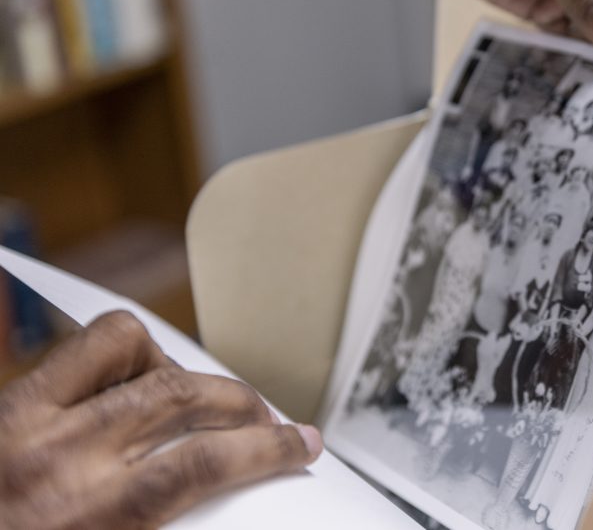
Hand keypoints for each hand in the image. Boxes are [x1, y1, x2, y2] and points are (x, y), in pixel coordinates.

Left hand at [0, 311, 321, 529]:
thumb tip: (214, 503)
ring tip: (192, 391)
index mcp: (87, 519)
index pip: (203, 466)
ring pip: (127, 346)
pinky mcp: (3, 401)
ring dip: (175, 363)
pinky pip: (73, 347)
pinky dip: (114, 352)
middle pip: (181, 395)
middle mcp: (56, 458)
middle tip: (263, 419)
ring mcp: (23, 419)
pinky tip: (126, 380)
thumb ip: (156, 529)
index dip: (267, 450)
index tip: (298, 445)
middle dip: (241, 401)